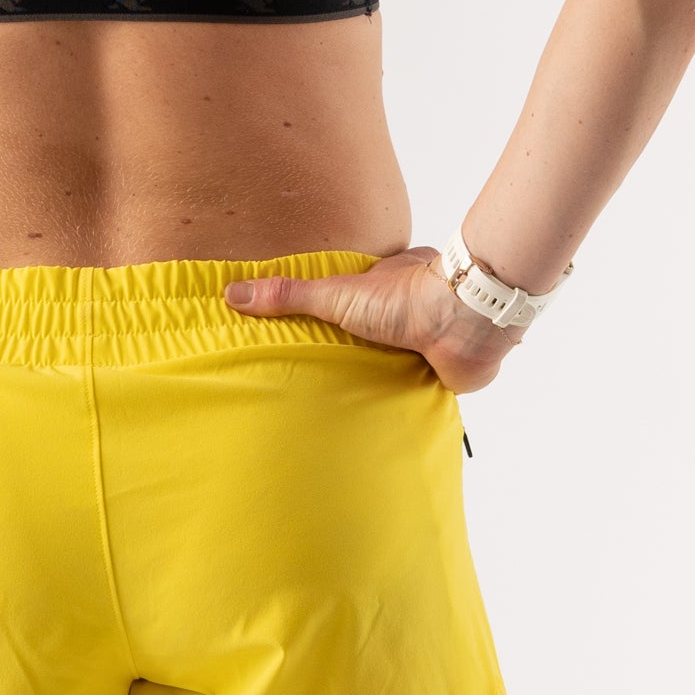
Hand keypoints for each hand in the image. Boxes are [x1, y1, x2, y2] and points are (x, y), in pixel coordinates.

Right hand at [222, 248, 515, 393]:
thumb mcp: (334, 293)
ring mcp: (433, 341)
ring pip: (406, 360)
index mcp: (392, 282)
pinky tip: (392, 412)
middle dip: (365, 350)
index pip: (363, 299)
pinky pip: (426, 387)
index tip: (323, 335)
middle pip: (383, 332)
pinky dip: (414, 397)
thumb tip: (233, 293)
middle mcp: (416, 309)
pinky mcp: (448, 371)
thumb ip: (288, 295)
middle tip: (333, 374)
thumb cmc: (405, 298)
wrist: (461, 321)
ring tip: (355, 402)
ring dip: (389, 375)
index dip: (344, 315)